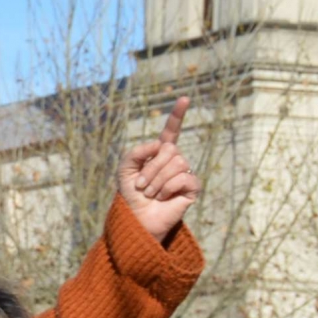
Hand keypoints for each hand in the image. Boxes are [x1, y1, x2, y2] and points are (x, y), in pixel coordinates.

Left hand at [117, 96, 199, 244]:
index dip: (177, 115)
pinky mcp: (192, 187)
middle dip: (151, 168)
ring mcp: (185, 172)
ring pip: (177, 163)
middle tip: (142, 185)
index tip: (185, 98)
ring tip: (151, 193)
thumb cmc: (131, 195)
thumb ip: (136, 152)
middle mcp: (175, 160)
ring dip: (157, 180)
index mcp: (159, 153)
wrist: (136, 219)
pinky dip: (168, 188)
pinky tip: (163, 197)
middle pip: (170, 150)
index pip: (171, 131)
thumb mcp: (125, 170)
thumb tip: (160, 145)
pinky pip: (184, 177)